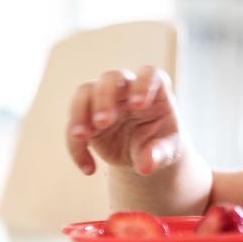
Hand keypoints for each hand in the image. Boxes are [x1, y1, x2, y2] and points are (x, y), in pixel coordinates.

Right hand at [66, 66, 183, 176]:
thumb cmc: (162, 142)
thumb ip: (159, 154)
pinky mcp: (88, 117)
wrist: (147, 153)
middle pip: (111, 78)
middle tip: (103, 122)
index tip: (138, 105)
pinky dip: (76, 147)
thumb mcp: (168, 150)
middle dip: (104, 98)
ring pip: (85, 92)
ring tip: (81, 137)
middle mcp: (127, 88)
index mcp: (155, 89)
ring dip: (80, 113)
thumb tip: (146, 165)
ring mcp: (105, 100)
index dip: (142, 84)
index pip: (149, 74)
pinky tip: (89, 168)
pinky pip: (74, 125)